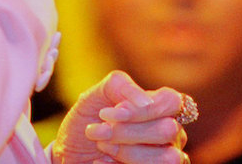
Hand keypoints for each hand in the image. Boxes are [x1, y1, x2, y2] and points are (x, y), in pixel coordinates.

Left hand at [54, 71, 188, 163]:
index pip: (171, 101)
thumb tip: (145, 101)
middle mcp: (170, 133)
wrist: (71, 152)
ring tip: (102, 146)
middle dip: (127, 132)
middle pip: (168, 130)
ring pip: (168, 158)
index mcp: (160, 106)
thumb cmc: (88, 120)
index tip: (107, 114)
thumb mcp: (96, 95)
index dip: (143, 109)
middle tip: (99, 131)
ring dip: (127, 152)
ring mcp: (165, 156)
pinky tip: (101, 161)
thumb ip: (120, 86)